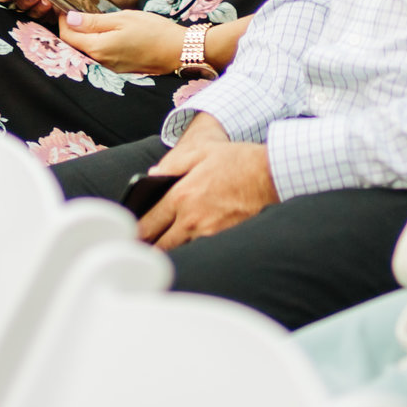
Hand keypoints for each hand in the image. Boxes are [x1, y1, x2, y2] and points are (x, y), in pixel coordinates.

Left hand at [59, 9, 185, 74]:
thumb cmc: (153, 31)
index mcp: (98, 48)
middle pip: (74, 45)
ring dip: (84, 37)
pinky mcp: (119, 69)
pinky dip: (96, 44)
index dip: (63, 21)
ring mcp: (110, 68)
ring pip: (87, 51)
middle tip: (76, 11)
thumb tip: (70, 19)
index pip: (67, 36)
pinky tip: (105, 32)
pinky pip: (100, 56)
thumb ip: (94, 21)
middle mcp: (100, 62)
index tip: (66, 7)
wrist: (178, 50)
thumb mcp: (123, 19)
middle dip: (71, 29)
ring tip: (91, 19)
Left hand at [137, 129, 276, 250]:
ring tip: (164, 254)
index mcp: (181, 195)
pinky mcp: (225, 241)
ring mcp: (209, 234)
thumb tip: (152, 175)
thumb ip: (173, 163)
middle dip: (150, 249)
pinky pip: (201, 254)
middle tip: (143, 251)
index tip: (133, 238)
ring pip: (180, 253)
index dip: (137, 233)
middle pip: (161, 246)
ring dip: (171, 253)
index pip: (149, 223)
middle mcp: (192, 219)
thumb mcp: (202, 152)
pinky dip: (193, 254)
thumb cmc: (239, 161)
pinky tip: (191, 251)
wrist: (273, 175)